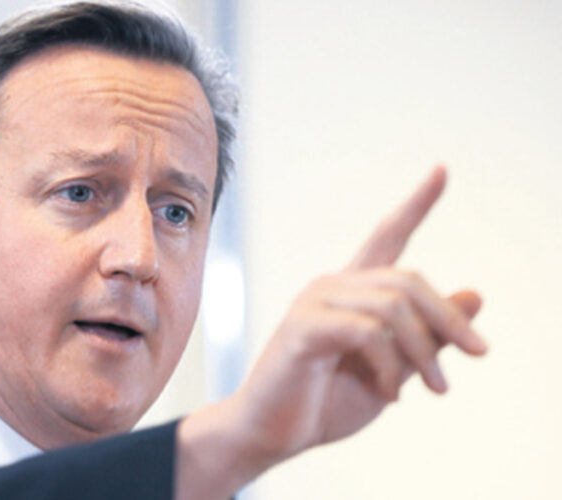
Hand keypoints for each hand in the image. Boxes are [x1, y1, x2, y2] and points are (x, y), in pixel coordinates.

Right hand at [176, 166, 486, 498]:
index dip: (416, 204)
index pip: (387, 236)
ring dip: (425, 351)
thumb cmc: (324, 401)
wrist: (273, 434)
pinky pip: (367, 333)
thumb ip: (428, 335)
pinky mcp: (302, 328)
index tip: (443, 170)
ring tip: (434, 388)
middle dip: (449, 319)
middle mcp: (332, 286)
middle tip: (476, 355)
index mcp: (351, 292)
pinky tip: (389, 394)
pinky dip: (388, 367)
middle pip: (408, 279)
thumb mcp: (393, 370)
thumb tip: (475, 293)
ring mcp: (313, 303)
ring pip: (394, 306)